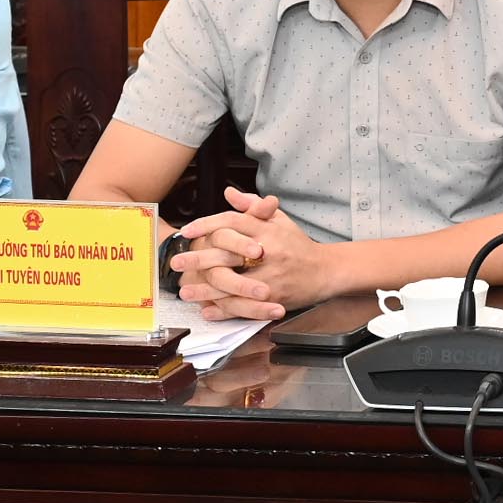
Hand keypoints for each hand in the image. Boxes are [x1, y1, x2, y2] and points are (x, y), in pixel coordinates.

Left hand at [170, 186, 329, 321]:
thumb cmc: (299, 245)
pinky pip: (244, 305)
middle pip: (227, 253)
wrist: (326, 271)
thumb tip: (229, 193)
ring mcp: (271, 276)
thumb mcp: (279, 220)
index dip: (207, 225)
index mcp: (268, 229)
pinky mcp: (274, 297)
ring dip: (205, 288)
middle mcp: (269, 251)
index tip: (187, 231)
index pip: (232, 222)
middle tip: (176, 262)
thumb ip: (253, 207)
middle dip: (198, 258)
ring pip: (232, 283)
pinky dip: (224, 309)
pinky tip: (207, 309)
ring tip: (184, 290)